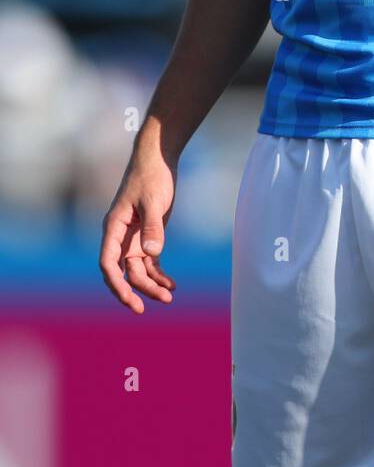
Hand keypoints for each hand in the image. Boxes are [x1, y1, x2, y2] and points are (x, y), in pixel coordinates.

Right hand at [99, 140, 177, 313]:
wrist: (157, 160)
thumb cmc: (151, 177)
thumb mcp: (154, 201)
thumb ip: (153, 227)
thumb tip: (152, 253)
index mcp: (114, 227)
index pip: (108, 263)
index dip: (116, 284)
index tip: (130, 300)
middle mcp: (120, 236)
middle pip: (124, 271)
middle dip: (138, 290)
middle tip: (155, 305)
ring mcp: (133, 238)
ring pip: (138, 270)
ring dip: (151, 284)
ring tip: (170, 296)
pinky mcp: (146, 236)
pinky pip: (149, 262)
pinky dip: (159, 274)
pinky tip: (171, 284)